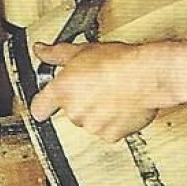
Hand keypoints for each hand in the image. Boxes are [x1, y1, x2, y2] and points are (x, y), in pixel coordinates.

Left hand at [28, 41, 158, 141]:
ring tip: (113, 94)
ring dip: (99, 112)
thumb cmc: (119, 62)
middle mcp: (74, 111)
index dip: (44, 105)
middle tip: (96, 87)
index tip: (49, 103)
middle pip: (70, 112)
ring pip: (91, 122)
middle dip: (82, 102)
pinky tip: (123, 105)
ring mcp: (92, 126)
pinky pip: (109, 131)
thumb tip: (40, 50)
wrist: (148, 75)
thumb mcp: (82, 50)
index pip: (39, 108)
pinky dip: (115, 122)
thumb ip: (56, 54)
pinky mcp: (111, 135)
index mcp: (62, 90)